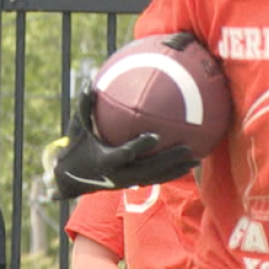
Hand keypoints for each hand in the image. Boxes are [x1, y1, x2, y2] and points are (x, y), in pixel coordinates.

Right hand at [52, 79, 198, 199]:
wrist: (71, 180)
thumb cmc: (76, 147)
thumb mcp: (77, 128)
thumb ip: (84, 107)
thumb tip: (89, 83)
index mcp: (105, 160)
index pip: (126, 154)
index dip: (140, 146)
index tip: (156, 135)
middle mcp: (118, 174)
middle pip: (148, 169)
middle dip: (168, 160)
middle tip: (187, 147)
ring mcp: (127, 182)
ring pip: (155, 178)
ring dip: (176, 170)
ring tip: (197, 160)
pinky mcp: (133, 185)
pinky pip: (156, 180)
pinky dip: (172, 174)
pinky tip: (190, 165)